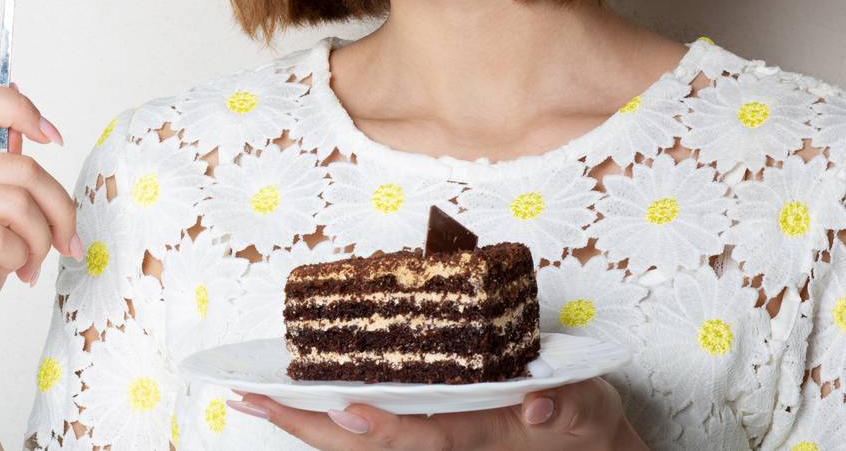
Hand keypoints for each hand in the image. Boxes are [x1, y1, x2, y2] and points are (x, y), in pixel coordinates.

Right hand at [0, 81, 81, 384]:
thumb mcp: (0, 214)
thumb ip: (9, 173)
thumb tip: (30, 128)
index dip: (19, 108)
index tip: (52, 138)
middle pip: (19, 166)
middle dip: (58, 208)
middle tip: (64, 241)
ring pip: (13, 203)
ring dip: (39, 240)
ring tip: (33, 262)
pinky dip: (17, 257)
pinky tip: (12, 271)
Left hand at [227, 376, 645, 449]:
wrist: (592, 449)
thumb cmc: (584, 427)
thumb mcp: (589, 412)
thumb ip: (568, 407)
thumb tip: (532, 405)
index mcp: (481, 437)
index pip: (427, 438)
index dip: (387, 429)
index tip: (348, 413)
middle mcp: (449, 444)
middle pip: (370, 447)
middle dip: (311, 428)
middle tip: (254, 402)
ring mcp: (435, 440)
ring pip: (361, 442)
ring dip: (306, 423)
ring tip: (255, 400)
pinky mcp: (429, 434)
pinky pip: (373, 429)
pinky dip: (328, 418)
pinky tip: (296, 402)